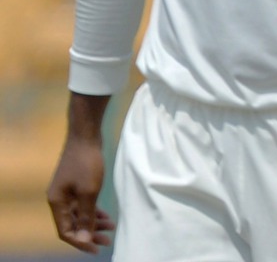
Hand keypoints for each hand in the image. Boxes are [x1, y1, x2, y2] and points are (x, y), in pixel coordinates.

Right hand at [46, 136, 113, 252]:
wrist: (86, 135)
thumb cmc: (86, 163)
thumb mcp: (89, 192)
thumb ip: (86, 216)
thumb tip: (84, 238)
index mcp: (57, 203)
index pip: (65, 231)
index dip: (80, 241)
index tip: (97, 248)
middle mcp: (59, 200)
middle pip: (72, 224)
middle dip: (89, 234)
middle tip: (107, 240)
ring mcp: (67, 192)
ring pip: (79, 214)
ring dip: (93, 223)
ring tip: (111, 227)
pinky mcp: (76, 185)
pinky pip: (83, 205)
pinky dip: (94, 211)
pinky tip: (106, 216)